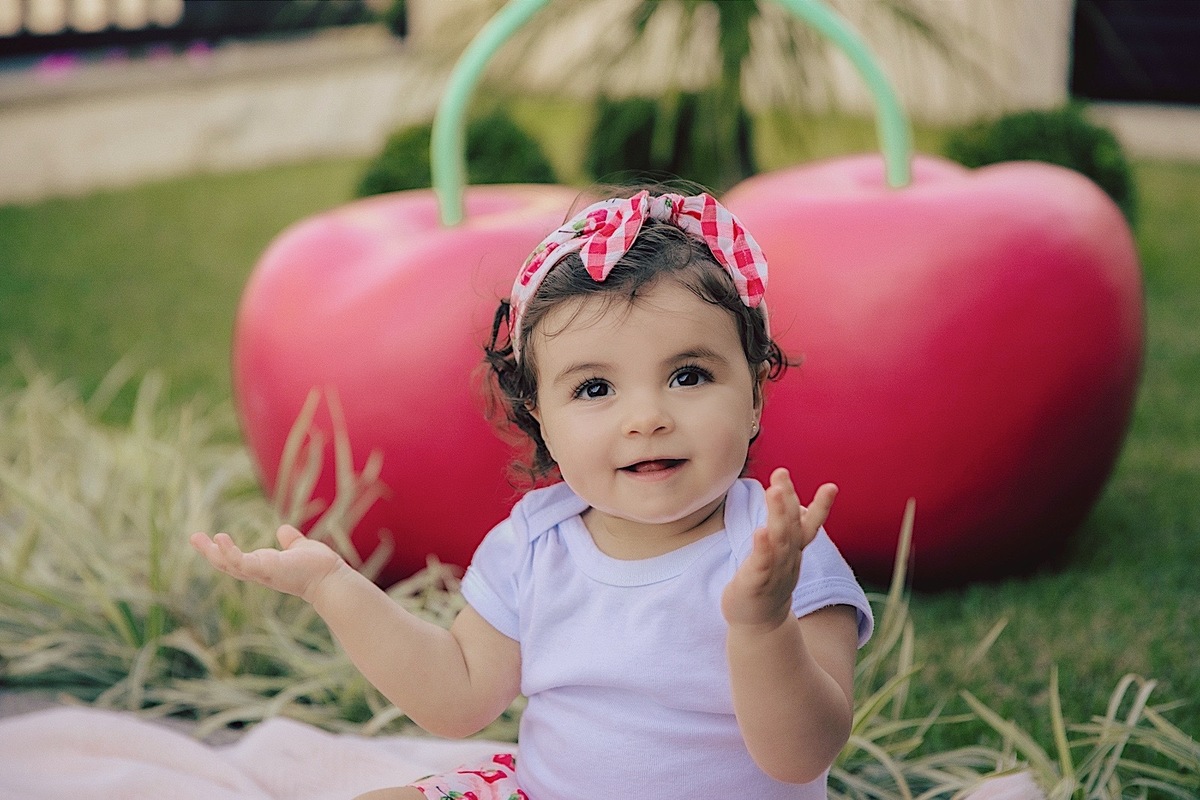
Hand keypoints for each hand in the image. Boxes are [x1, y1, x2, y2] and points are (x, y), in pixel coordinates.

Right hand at [189, 525, 343, 602]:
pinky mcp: (266, 570)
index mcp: (264, 566)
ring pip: (229, 565)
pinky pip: (243, 563)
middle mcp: (259, 572)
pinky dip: (230, 553)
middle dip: (209, 552)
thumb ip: (291, 541)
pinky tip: (220, 539)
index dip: (222, 551)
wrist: (331, 578)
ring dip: (213, 553)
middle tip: (193, 537)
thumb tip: (283, 531)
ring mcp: (261, 572)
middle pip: (227, 564)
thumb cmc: (317, 566)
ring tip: (198, 538)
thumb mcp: (299, 548)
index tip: (209, 538)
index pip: (237, 560)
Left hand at [721, 468, 836, 630]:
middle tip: (782, 474)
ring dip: (778, 516)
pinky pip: (760, 564)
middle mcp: (788, 560)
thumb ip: (790, 528)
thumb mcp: (783, 554)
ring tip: (773, 491)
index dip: (821, 507)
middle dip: (787, 499)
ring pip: (779, 542)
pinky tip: (760, 531)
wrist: (760, 624)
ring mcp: (773, 572)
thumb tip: (796, 502)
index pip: (809, 526)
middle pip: (791, 527)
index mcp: (794, 551)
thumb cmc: (768, 581)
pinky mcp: (755, 584)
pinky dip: (762, 548)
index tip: (832, 487)